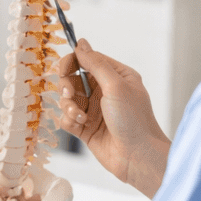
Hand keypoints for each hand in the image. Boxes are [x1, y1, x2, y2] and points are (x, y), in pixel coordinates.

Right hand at [56, 39, 169, 197]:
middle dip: (66, 86)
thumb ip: (96, 64)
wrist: (138, 157)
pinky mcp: (86, 128)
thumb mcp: (116, 85)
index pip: (87, 60)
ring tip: (78, 115)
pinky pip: (67, 118)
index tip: (63, 69)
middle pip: (72, 79)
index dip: (72, 63)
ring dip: (68, 106)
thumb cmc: (134, 120)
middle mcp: (104, 91)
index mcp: (116, 76)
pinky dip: (68, 120)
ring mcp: (94, 110)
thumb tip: (81, 43)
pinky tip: (79, 125)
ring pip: (67, 99)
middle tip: (69, 95)